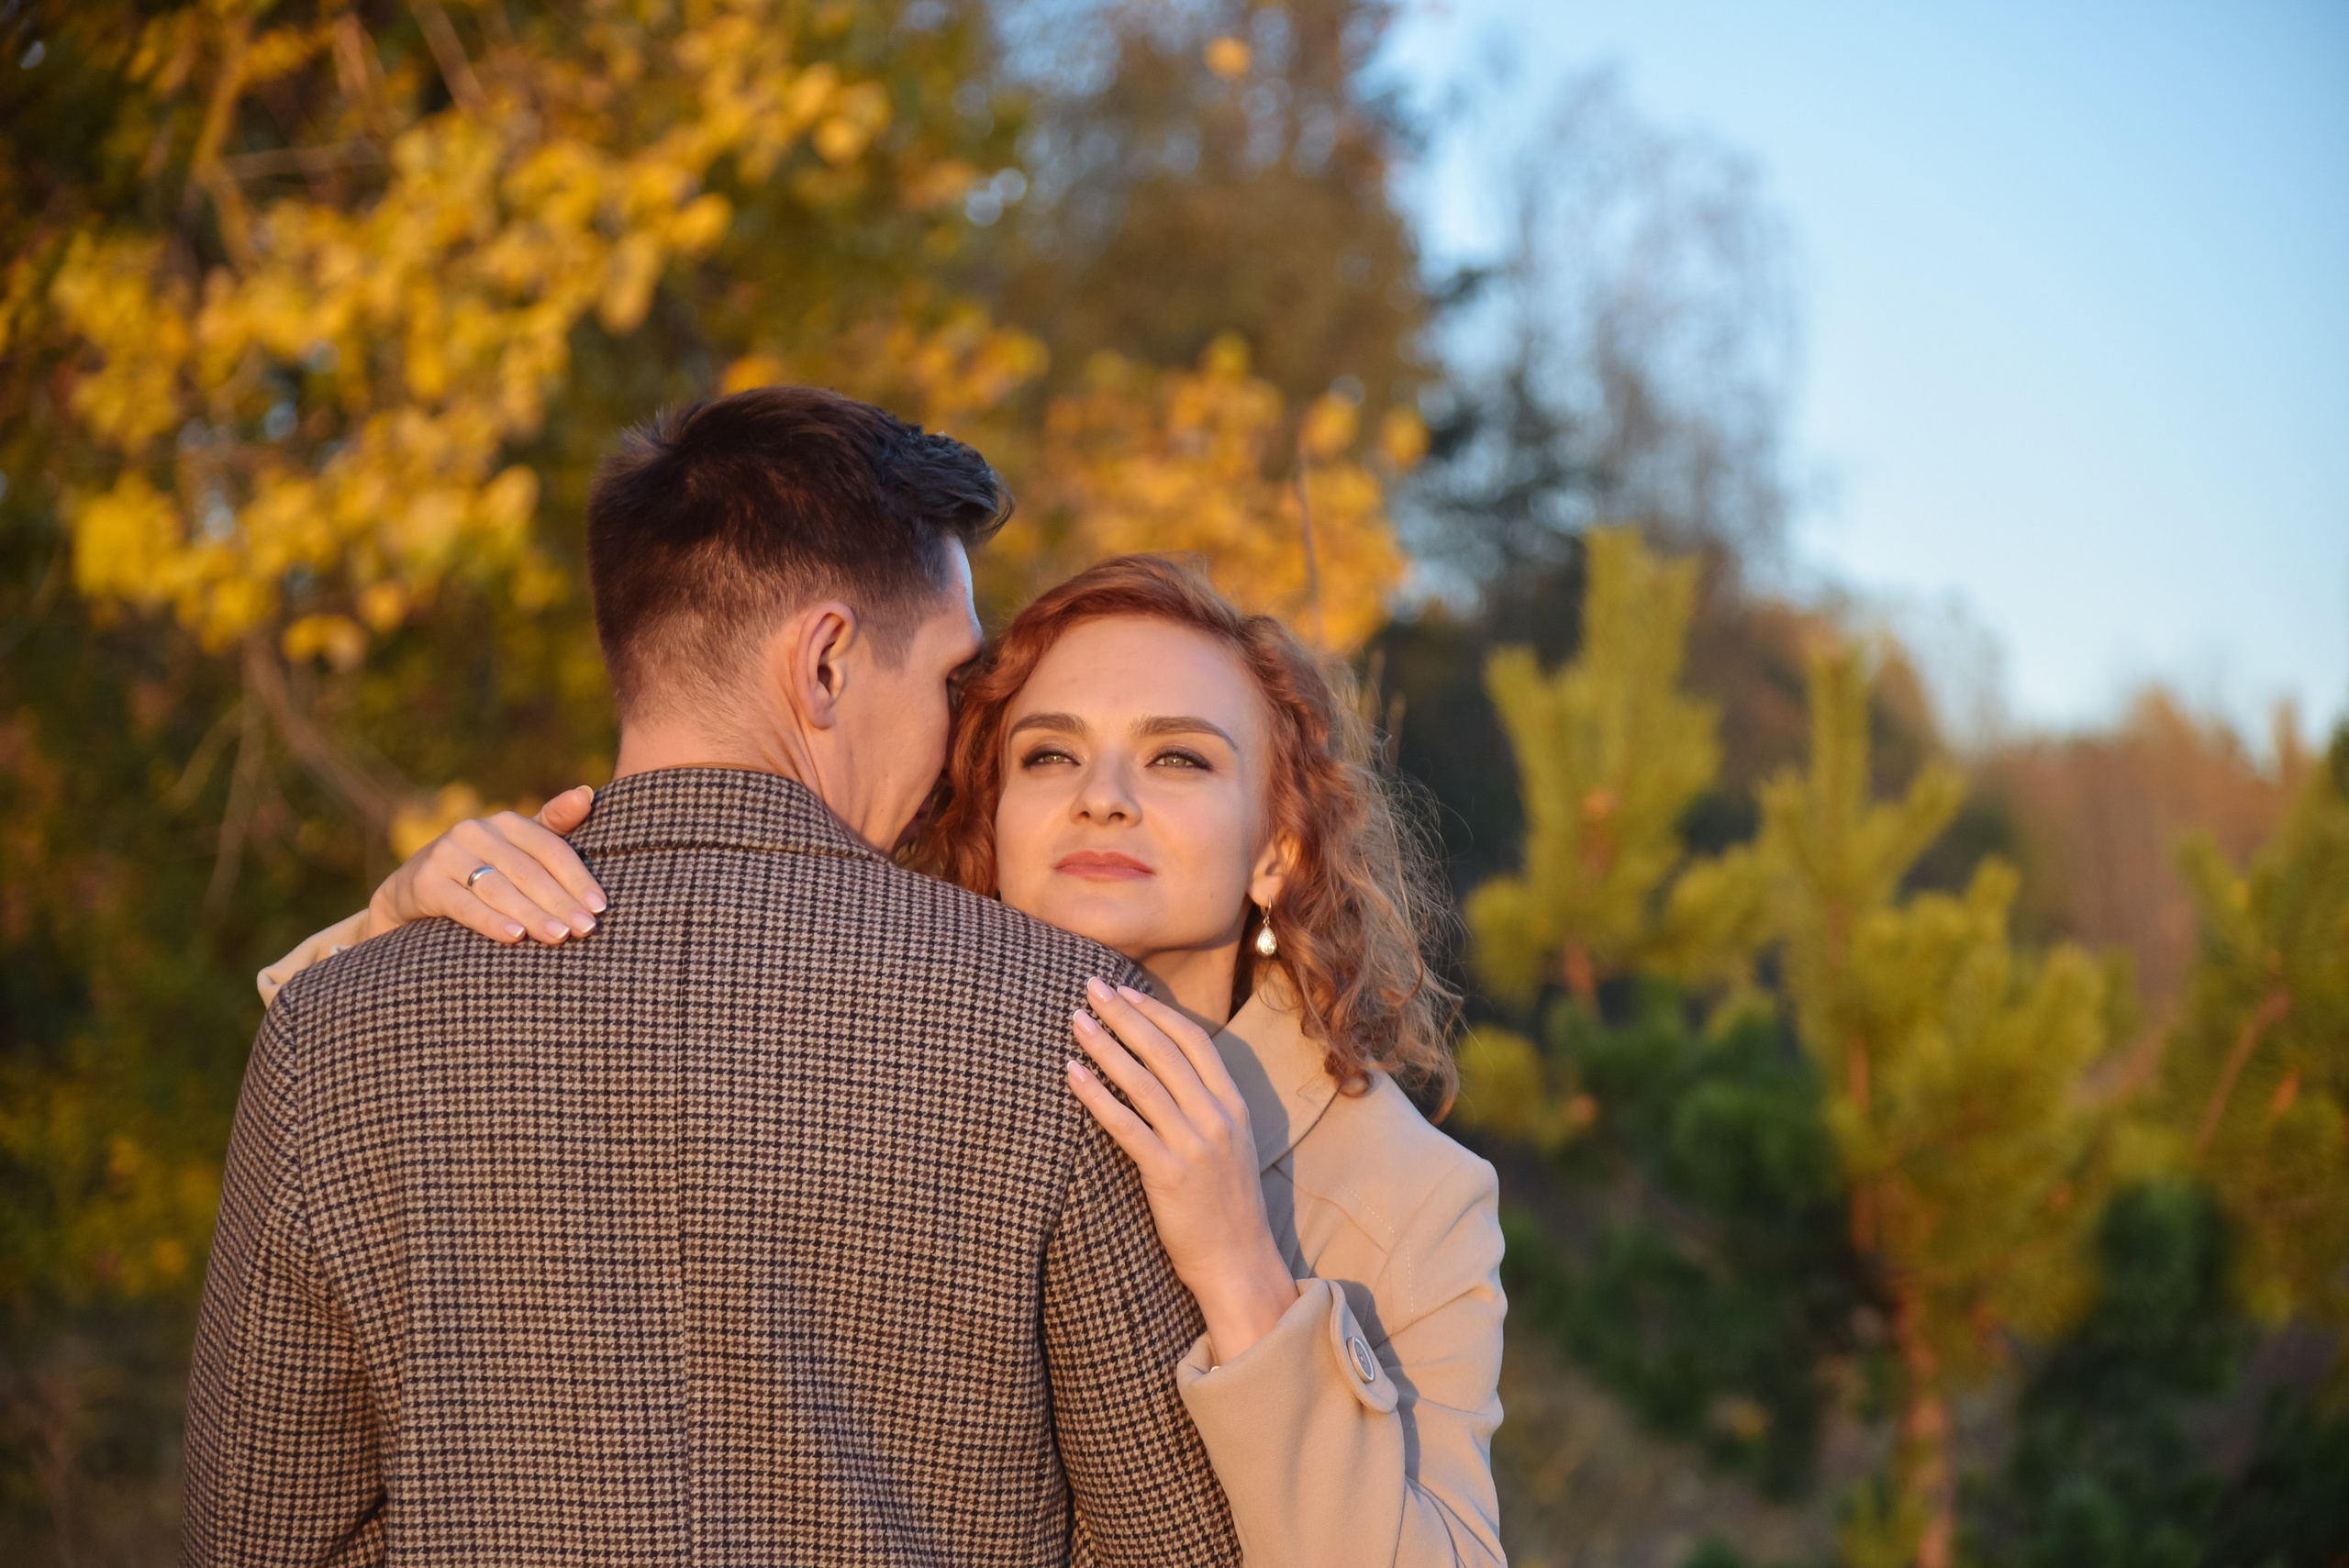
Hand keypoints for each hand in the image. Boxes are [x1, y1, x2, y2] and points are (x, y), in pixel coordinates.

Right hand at [364, 785, 606, 947]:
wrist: (411, 892)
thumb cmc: (480, 870)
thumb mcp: (515, 850)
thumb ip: (553, 826)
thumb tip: (588, 793)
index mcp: (505, 822)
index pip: (550, 849)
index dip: (577, 878)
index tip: (601, 907)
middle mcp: (475, 831)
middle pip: (528, 871)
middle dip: (560, 902)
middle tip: (587, 929)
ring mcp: (446, 854)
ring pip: (499, 888)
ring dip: (532, 914)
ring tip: (559, 937)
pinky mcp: (424, 881)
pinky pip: (464, 904)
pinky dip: (491, 921)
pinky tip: (515, 937)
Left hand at [1066, 978, 1299, 1364]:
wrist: (1238, 1263)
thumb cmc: (1226, 1207)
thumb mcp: (1230, 1146)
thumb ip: (1205, 1108)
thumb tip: (1164, 1071)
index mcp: (1234, 1106)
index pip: (1195, 1041)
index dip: (1157, 1011)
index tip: (1125, 990)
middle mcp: (1217, 1119)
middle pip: (1164, 1051)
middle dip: (1124, 1014)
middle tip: (1090, 987)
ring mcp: (1195, 1146)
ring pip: (1143, 1081)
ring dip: (1105, 1046)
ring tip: (1075, 1021)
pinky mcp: (1169, 1175)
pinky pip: (1126, 1126)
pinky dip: (1096, 1096)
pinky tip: (1072, 1075)